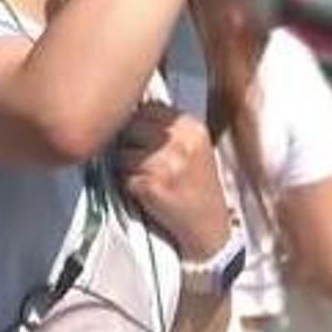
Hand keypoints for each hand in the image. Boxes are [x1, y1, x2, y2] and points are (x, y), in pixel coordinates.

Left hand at [115, 102, 231, 259]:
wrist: (208, 224)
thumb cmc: (197, 185)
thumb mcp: (194, 146)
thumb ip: (168, 127)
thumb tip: (130, 110)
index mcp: (192, 126)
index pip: (148, 107)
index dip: (138, 122)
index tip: (141, 135)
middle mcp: (181, 141)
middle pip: (131, 126)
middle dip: (128, 141)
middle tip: (138, 158)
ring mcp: (166, 163)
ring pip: (123, 152)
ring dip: (125, 165)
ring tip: (145, 176)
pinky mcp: (152, 185)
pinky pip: (124, 176)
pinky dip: (128, 185)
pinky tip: (146, 191)